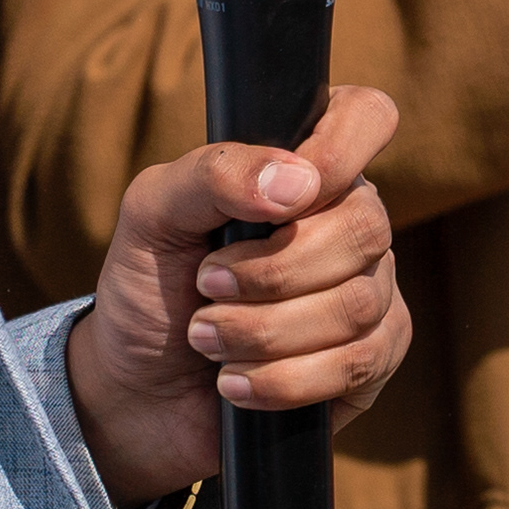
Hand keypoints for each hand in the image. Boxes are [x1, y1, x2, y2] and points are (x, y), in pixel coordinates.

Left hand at [67, 86, 409, 508]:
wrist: (138, 390)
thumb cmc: (151, 287)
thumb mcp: (153, 215)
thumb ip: (213, 175)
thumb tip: (297, 181)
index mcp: (306, 168)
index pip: (365, 118)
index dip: (337, 152)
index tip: (275, 200)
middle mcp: (350, 223)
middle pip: (365, 227)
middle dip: (272, 271)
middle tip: (205, 284)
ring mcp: (370, 293)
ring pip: (357, 304)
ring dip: (263, 331)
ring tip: (206, 337)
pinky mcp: (370, 363)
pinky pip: (356, 364)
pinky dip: (282, 379)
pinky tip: (236, 382)